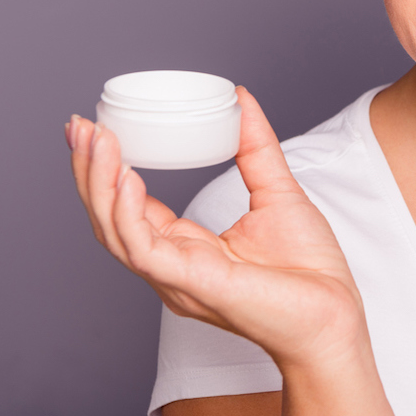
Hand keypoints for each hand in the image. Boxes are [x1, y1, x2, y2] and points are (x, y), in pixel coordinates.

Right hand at [68, 88, 366, 371]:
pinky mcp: (192, 285)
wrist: (336, 316)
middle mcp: (171, 267)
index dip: (107, 170)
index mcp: (186, 249)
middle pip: (109, 218)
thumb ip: (255, 147)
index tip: (95, 128)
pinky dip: (129, 213)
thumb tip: (239, 98)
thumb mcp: (278, 191)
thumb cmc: (310, 270)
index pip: (129, 208)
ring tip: (96, 139)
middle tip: (78, 126)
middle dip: (88, 171)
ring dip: (99, 183)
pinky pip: (145, 250)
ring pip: (116, 232)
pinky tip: (127, 177)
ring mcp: (176, 278)